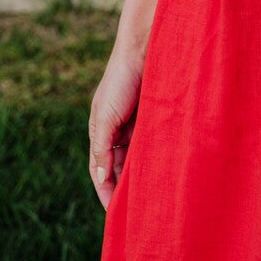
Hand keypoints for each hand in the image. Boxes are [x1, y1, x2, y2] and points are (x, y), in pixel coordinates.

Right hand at [88, 43, 143, 209]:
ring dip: (139, 174)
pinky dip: (154, 158)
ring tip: (148, 195)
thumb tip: (102, 177)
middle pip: (119, 167)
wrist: (144, 50)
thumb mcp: (105, 116)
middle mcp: (118, 130)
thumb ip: (101, 147)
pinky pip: (152, 144)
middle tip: (133, 209)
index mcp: (101, 130)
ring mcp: (136, 125)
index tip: (112, 211)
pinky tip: (160, 171)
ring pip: (137, 158)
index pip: (100, 169)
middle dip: (123, 186)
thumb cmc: (120, 80)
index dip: (105, 189)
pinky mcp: (154, 117)